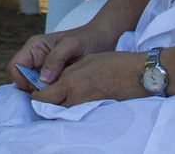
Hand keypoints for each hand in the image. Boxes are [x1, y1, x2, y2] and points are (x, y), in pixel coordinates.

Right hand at [7, 17, 121, 92]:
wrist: (103, 38)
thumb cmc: (88, 38)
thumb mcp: (71, 46)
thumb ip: (55, 59)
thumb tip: (43, 79)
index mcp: (34, 47)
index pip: (14, 67)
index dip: (20, 80)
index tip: (38, 89)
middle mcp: (36, 58)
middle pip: (22, 79)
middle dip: (33, 89)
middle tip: (52, 93)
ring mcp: (44, 67)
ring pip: (33, 86)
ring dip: (44, 92)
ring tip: (61, 92)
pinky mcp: (55, 76)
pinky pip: (46, 88)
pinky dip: (52, 93)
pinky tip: (65, 92)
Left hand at [33, 50, 148, 106]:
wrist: (138, 74)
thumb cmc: (112, 63)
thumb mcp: (84, 61)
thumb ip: (65, 73)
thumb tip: (52, 82)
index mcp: (70, 83)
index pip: (42, 98)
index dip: (36, 95)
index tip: (37, 92)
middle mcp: (76, 98)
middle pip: (52, 108)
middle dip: (47, 103)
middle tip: (48, 95)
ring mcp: (87, 107)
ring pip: (65, 112)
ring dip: (60, 106)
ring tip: (63, 96)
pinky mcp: (97, 111)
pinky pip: (79, 112)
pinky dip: (74, 108)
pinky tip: (78, 100)